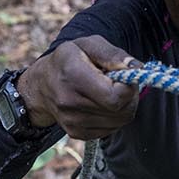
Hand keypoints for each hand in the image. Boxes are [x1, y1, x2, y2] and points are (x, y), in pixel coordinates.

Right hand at [16, 35, 140, 138]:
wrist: (41, 86)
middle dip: (130, 96)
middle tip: (120, 83)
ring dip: (123, 106)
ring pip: (120, 121)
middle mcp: (70, 102)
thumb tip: (137, 68)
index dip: (129, 87)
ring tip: (109, 91)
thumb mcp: (88, 45)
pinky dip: (114, 117)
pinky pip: (111, 129)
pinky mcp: (77, 133)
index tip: (126, 76)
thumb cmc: (68, 60)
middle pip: (122, 110)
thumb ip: (113, 55)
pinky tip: (102, 103)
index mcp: (73, 75)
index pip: (115, 96)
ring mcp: (73, 122)